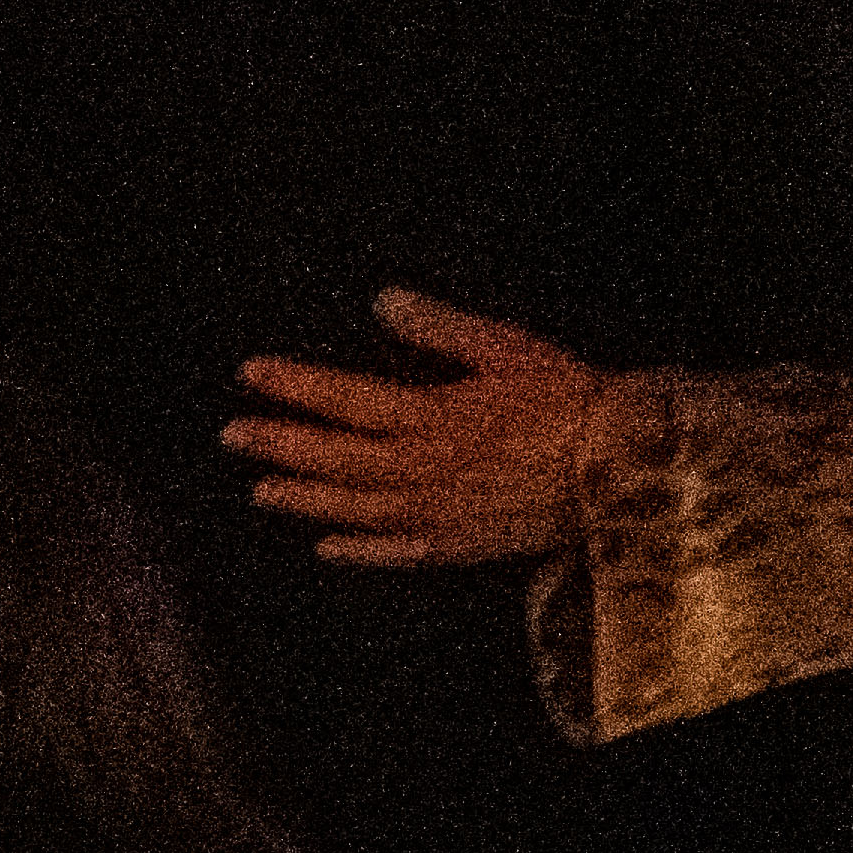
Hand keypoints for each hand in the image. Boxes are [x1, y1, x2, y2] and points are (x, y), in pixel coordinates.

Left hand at [231, 292, 609, 566]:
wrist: (621, 472)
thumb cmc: (571, 402)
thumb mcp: (507, 348)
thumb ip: (439, 328)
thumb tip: (384, 299)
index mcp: (432, 416)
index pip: (343, 398)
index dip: (292, 385)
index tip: (249, 374)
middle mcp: (423, 471)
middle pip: (334, 457)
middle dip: (278, 443)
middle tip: (231, 434)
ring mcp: (437, 515)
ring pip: (353, 508)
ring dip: (303, 497)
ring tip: (260, 489)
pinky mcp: (458, 546)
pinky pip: (393, 552)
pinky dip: (355, 549)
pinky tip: (325, 543)